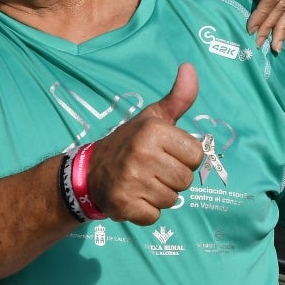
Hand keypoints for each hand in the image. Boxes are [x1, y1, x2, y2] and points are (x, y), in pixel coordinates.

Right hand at [85, 64, 202, 224]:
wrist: (87, 172)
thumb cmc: (128, 144)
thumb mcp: (152, 119)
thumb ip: (177, 98)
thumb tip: (190, 68)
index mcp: (153, 131)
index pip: (196, 155)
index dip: (182, 158)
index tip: (162, 154)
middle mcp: (141, 154)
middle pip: (185, 180)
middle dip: (171, 179)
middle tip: (149, 171)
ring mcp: (131, 180)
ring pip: (171, 199)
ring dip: (158, 196)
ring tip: (140, 184)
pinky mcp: (124, 204)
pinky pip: (154, 217)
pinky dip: (145, 212)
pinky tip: (133, 198)